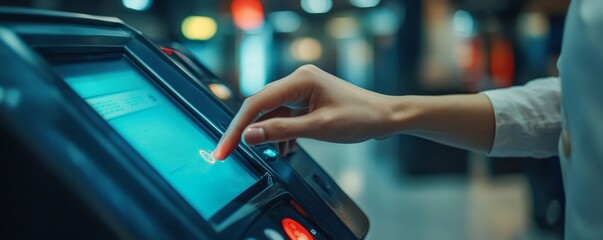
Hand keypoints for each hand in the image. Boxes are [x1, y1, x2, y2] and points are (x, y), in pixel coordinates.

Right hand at [212, 65, 392, 159]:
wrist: (385, 117)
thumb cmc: (360, 118)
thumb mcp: (318, 128)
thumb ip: (281, 131)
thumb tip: (249, 135)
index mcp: (300, 80)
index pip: (257, 103)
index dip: (237, 128)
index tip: (224, 148)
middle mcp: (298, 79)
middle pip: (260, 106)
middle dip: (246, 131)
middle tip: (228, 153)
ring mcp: (302, 88)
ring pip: (271, 112)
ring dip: (266, 133)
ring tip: (264, 154)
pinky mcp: (307, 99)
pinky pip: (285, 115)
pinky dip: (280, 132)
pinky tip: (283, 148)